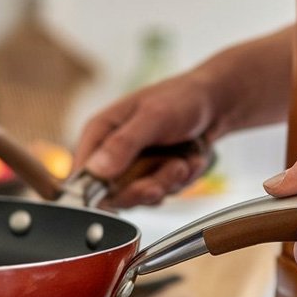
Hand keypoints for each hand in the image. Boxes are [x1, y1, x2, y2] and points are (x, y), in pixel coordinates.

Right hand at [74, 73, 220, 207]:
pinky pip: (161, 195)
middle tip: (168, 172)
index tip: (125, 192)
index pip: (81, 175)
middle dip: (144, 188)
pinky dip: (180, 181)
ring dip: (167, 182)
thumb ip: (124, 143)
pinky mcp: (152, 178)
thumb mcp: (154, 116)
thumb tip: (95, 169)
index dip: (97, 192)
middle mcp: (111, 154)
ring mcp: (132, 169)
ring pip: (140, 198)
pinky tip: (189, 160)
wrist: (215, 104)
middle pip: (112, 195)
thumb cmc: (182, 98)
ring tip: (182, 160)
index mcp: (99, 133)